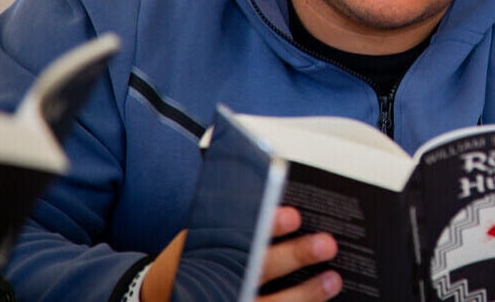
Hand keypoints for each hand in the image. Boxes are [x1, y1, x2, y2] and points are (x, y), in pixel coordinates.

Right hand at [140, 207, 341, 301]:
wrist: (161, 301)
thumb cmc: (189, 265)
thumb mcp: (198, 240)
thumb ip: (230, 225)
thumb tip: (275, 202)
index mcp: (204, 256)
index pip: (238, 238)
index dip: (267, 227)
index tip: (294, 216)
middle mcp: (217, 287)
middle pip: (258, 272)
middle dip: (295, 257)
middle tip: (326, 244)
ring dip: (306, 294)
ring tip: (333, 279)